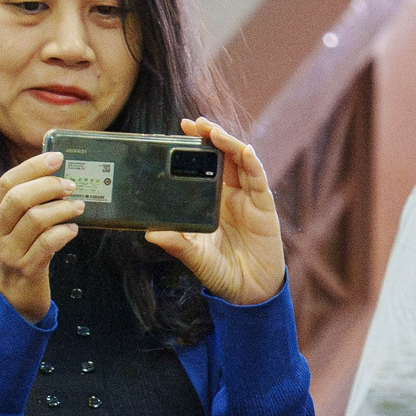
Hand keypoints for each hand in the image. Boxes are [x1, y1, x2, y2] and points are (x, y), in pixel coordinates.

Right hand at [0, 151, 83, 321]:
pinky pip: (47, 244)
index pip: (6, 183)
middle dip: (48, 186)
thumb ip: (27, 205)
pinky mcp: (26, 269)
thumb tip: (55, 175)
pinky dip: (64, 232)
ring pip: (35, 220)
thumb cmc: (21, 254)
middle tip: (71, 186)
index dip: (32, 167)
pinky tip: (73, 230)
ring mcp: (8, 252)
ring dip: (62, 209)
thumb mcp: (14, 228)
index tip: (56, 157)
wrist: (15, 298)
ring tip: (78, 207)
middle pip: (18, 198)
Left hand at [145, 119, 287, 305]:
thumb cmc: (221, 273)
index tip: (181, 131)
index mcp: (212, 202)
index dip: (196, 147)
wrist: (249, 293)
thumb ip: (177, 244)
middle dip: (210, 136)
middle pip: (223, 157)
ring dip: (229, 143)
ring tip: (214, 131)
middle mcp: (231, 196)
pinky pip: (258, 180)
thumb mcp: (194, 257)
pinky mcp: (265, 208)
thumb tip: (150, 234)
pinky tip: (244, 150)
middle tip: (194, 123)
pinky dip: (252, 163)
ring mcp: (249, 199)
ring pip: (241, 162)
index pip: (204, 166)